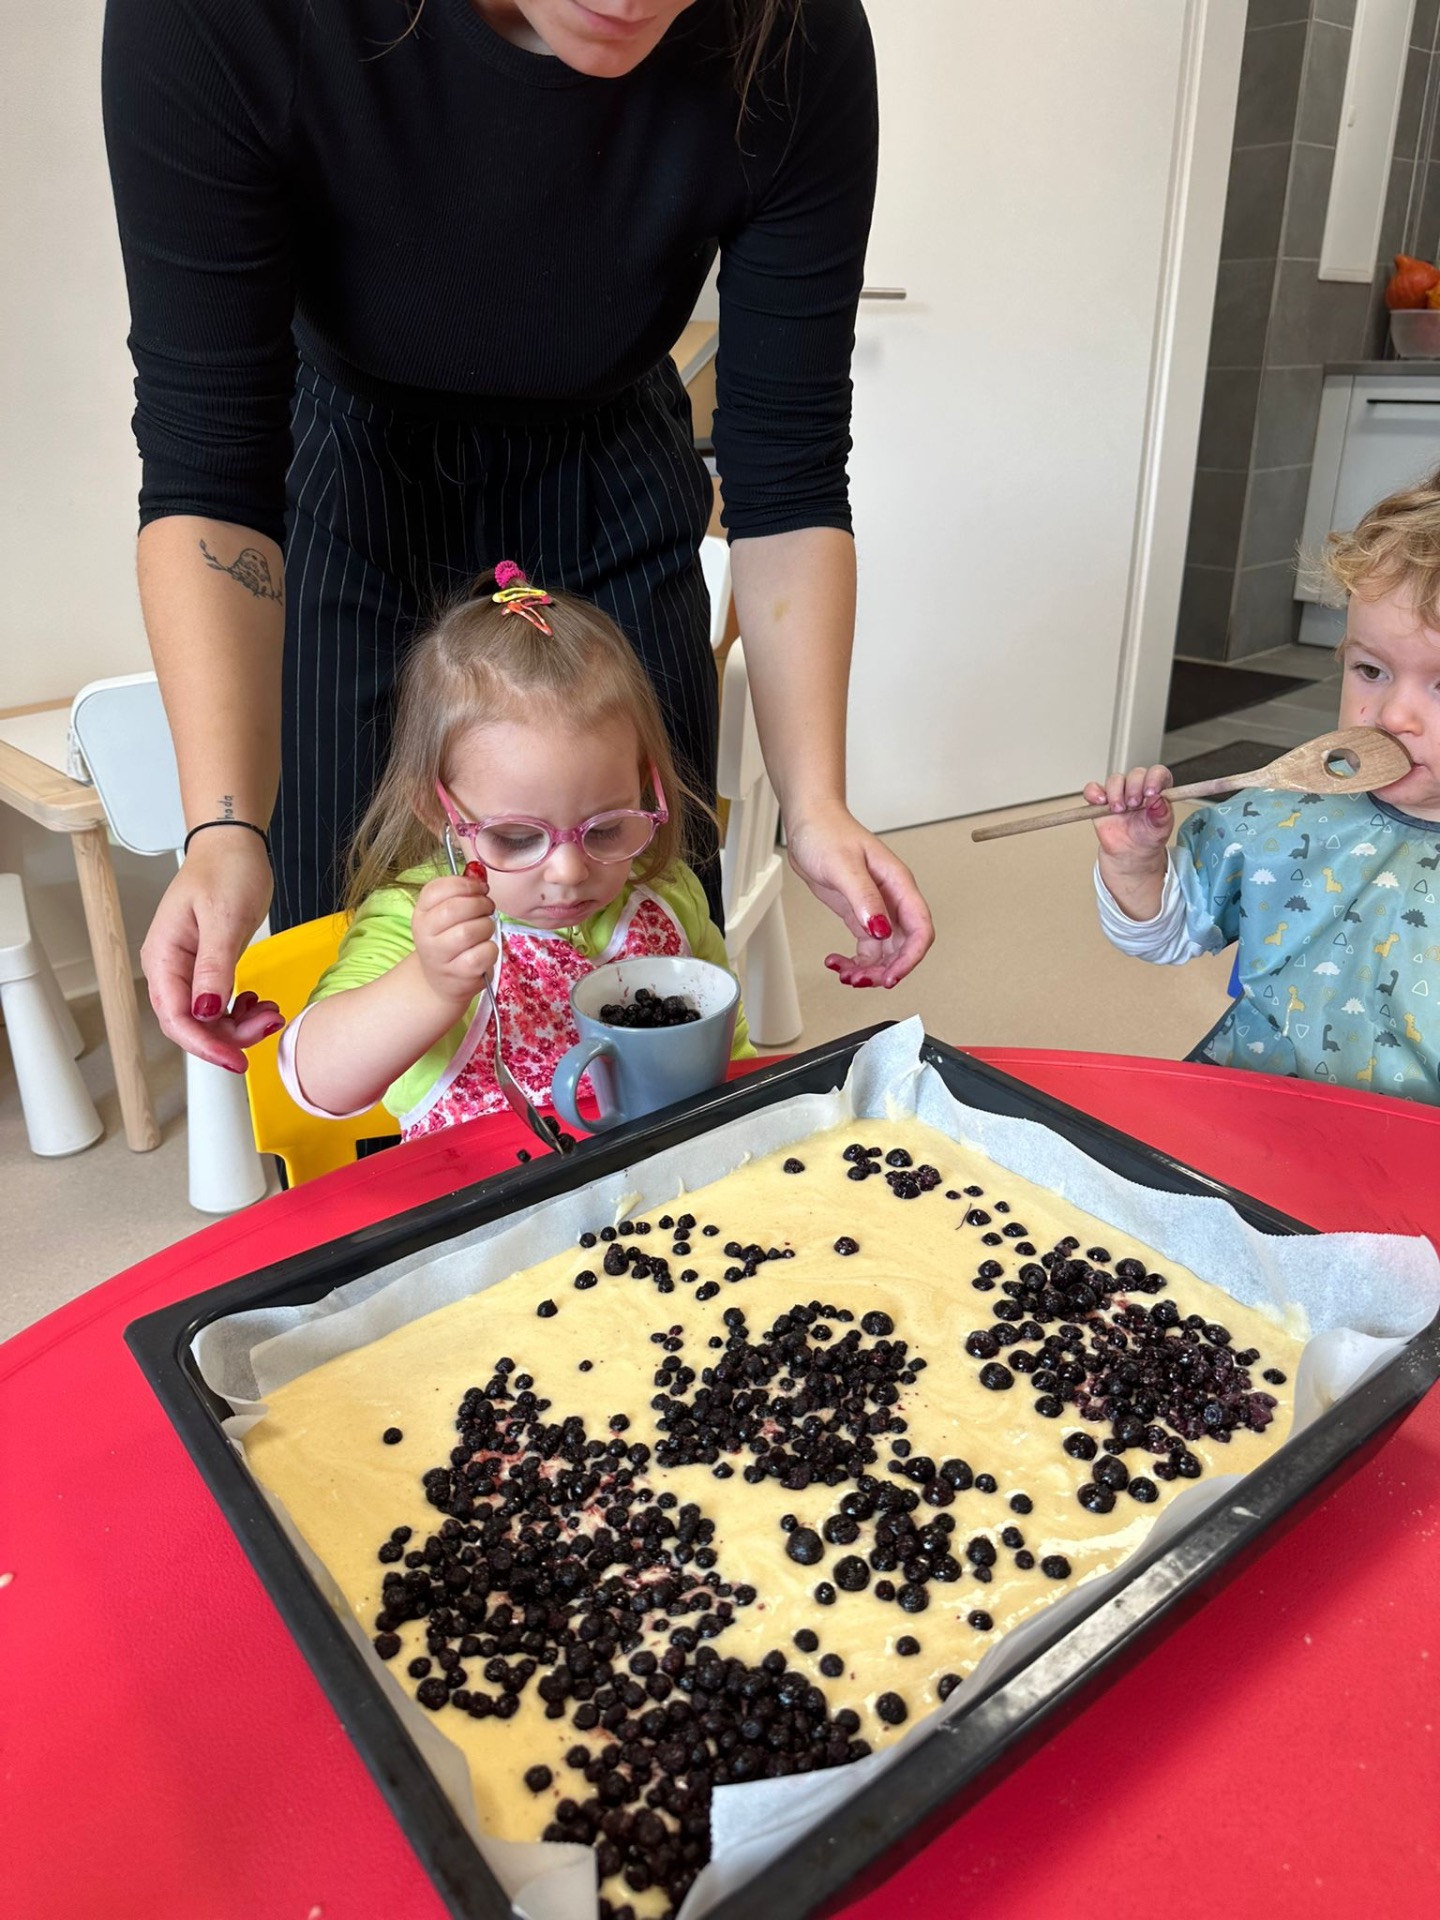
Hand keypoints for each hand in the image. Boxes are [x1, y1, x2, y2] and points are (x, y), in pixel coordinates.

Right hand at [141, 829, 280, 1072]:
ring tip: (271, 1012)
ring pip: (207, 1019)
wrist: (233, 844)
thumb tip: (204, 1012)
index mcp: (163, 957)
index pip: (175, 1017)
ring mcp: (187, 969)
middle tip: (270, 1025)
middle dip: (229, 1036)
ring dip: (239, 1025)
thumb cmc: (226, 870)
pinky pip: (218, 1004)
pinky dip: (240, 1011)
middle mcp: (169, 968)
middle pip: (191, 1025)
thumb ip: (215, 967)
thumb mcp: (225, 918)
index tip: (237, 1060)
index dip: (205, 1045)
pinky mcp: (206, 967)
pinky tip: (260, 1004)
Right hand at [413, 870, 497, 1009]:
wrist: (441, 982)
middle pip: (455, 908)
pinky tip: (485, 950)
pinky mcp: (459, 974)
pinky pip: (483, 953)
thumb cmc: (450, 940)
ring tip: (485, 929)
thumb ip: (462, 889)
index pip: (437, 889)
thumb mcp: (448, 913)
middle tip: (488, 908)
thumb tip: (478, 870)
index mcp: (421, 913)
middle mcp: (425, 934)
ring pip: (470, 931)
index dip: (466, 884)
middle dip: (480, 904)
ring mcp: (440, 956)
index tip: (480, 888)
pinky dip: (491, 948)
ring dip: (487, 926)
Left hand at [786, 807, 933, 988]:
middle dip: (886, 969)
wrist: (808, 823)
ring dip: (868, 969)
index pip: (920, 928)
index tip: (892, 976)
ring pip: (885, 952)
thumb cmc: (827, 833)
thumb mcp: (843, 865)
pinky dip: (854, 960)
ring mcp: (876, 907)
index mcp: (898, 884)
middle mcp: (891, 898)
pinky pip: (866, 947)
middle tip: (862, 981)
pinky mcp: (860, 913)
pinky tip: (837, 961)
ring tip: (846, 975)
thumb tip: (880, 928)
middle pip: (904, 946)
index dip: (911, 957)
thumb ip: (864, 898)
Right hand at [1084, 764, 1174, 860]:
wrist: (1130, 852)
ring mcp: (1118, 793)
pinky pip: (1093, 789)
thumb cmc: (1147, 837)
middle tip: (1133, 804)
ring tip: (1119, 810)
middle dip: (1134, 787)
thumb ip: (1162, 814)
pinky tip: (1100, 802)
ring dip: (1116, 793)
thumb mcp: (1160, 829)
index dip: (1154, 778)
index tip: (1150, 792)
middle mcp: (1138, 788)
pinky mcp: (1100, 801)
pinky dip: (1094, 792)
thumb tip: (1158, 800)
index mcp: (1157, 791)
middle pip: (1136, 774)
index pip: (1158, 773)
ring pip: (1115, 779)